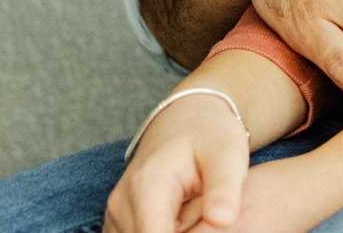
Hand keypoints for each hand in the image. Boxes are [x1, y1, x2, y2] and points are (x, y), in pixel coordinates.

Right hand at [103, 93, 248, 232]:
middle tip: (202, 205)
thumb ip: (224, 189)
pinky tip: (180, 215)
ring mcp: (114, 216)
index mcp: (145, 187)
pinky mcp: (117, 224)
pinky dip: (165, 231)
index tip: (205, 223)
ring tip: (192, 207)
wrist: (186, 121)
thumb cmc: (210, 136)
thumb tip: (223, 221)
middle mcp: (121, 205)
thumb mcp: (227, 154)